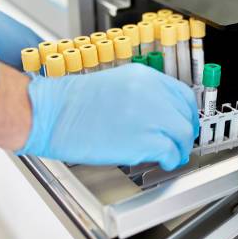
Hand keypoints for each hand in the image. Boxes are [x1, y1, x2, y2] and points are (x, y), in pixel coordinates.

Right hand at [16, 64, 198, 169]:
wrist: (50, 112)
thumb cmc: (71, 103)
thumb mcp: (114, 84)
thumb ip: (141, 95)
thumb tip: (157, 115)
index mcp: (144, 77)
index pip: (183, 94)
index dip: (186, 112)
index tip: (184, 122)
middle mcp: (151, 93)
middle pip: (185, 115)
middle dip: (185, 132)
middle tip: (180, 142)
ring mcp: (149, 116)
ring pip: (182, 135)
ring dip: (179, 149)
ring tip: (171, 156)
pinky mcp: (143, 140)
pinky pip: (171, 152)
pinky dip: (170, 160)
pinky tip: (163, 162)